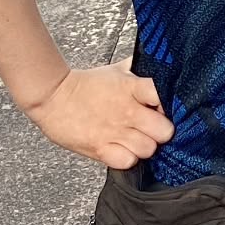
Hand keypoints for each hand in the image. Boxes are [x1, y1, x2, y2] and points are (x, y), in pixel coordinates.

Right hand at [25, 59, 173, 168]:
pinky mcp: (100, 148)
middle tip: (153, 128)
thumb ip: (141, 70)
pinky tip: (123, 149)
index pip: (166, 97)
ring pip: (149, 149)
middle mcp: (127, 111)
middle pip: (164, 131)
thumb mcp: (119, 71)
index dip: (171, 105)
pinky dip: (128, 158)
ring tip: (137, 139)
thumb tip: (161, 63)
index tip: (165, 108)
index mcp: (133, 88)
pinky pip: (127, 162)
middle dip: (162, 131)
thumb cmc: (86, 84)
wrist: (52, 96)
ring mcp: (114, 131)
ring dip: (145, 146)